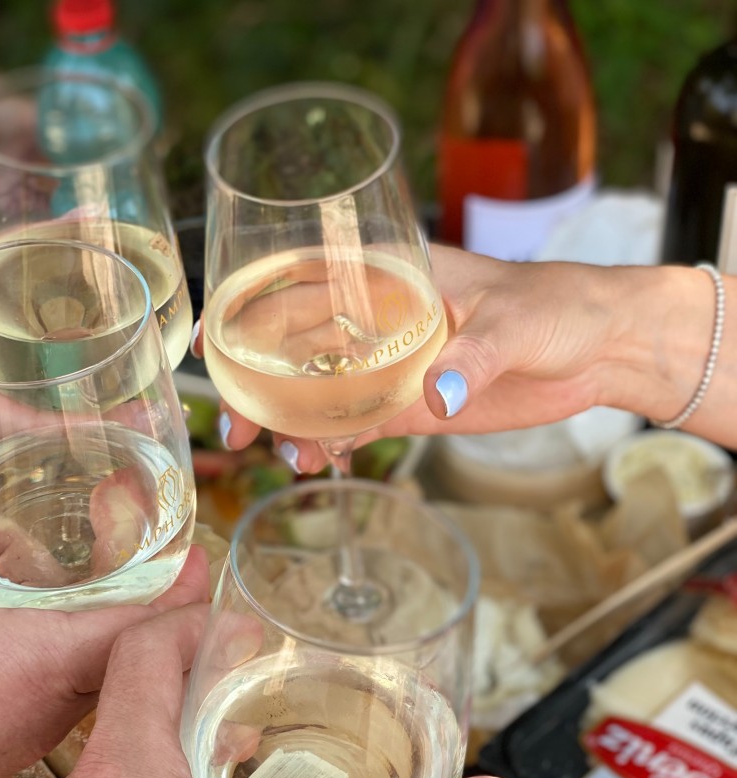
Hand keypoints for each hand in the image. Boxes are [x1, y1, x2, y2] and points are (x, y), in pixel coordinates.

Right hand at [0, 439, 209, 777]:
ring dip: (98, 627)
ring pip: (88, 678)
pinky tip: (21, 627)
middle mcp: (49, 711)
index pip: (149, 627)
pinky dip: (57, 658)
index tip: (202, 551)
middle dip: (145, 598)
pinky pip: (52, 701)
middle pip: (129, 652)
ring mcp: (22, 741)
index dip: (185, 587)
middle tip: (143, 546)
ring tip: (81, 573)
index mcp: (42, 665)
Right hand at [196, 247, 709, 472]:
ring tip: (286, 458)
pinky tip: (319, 464)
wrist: (600, 348)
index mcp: (390, 275)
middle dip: (257, 384)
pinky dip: (330, 445)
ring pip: (317, 393)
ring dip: (289, 424)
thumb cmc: (559, 307)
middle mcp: (376, 318)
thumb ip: (473, 356)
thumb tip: (435, 394)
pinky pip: (354, 425)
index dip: (248, 310)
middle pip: (294, 347)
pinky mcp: (410, 405)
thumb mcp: (516, 322)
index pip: (302, 282)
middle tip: (237, 427)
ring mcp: (389, 365)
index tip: (214, 343)